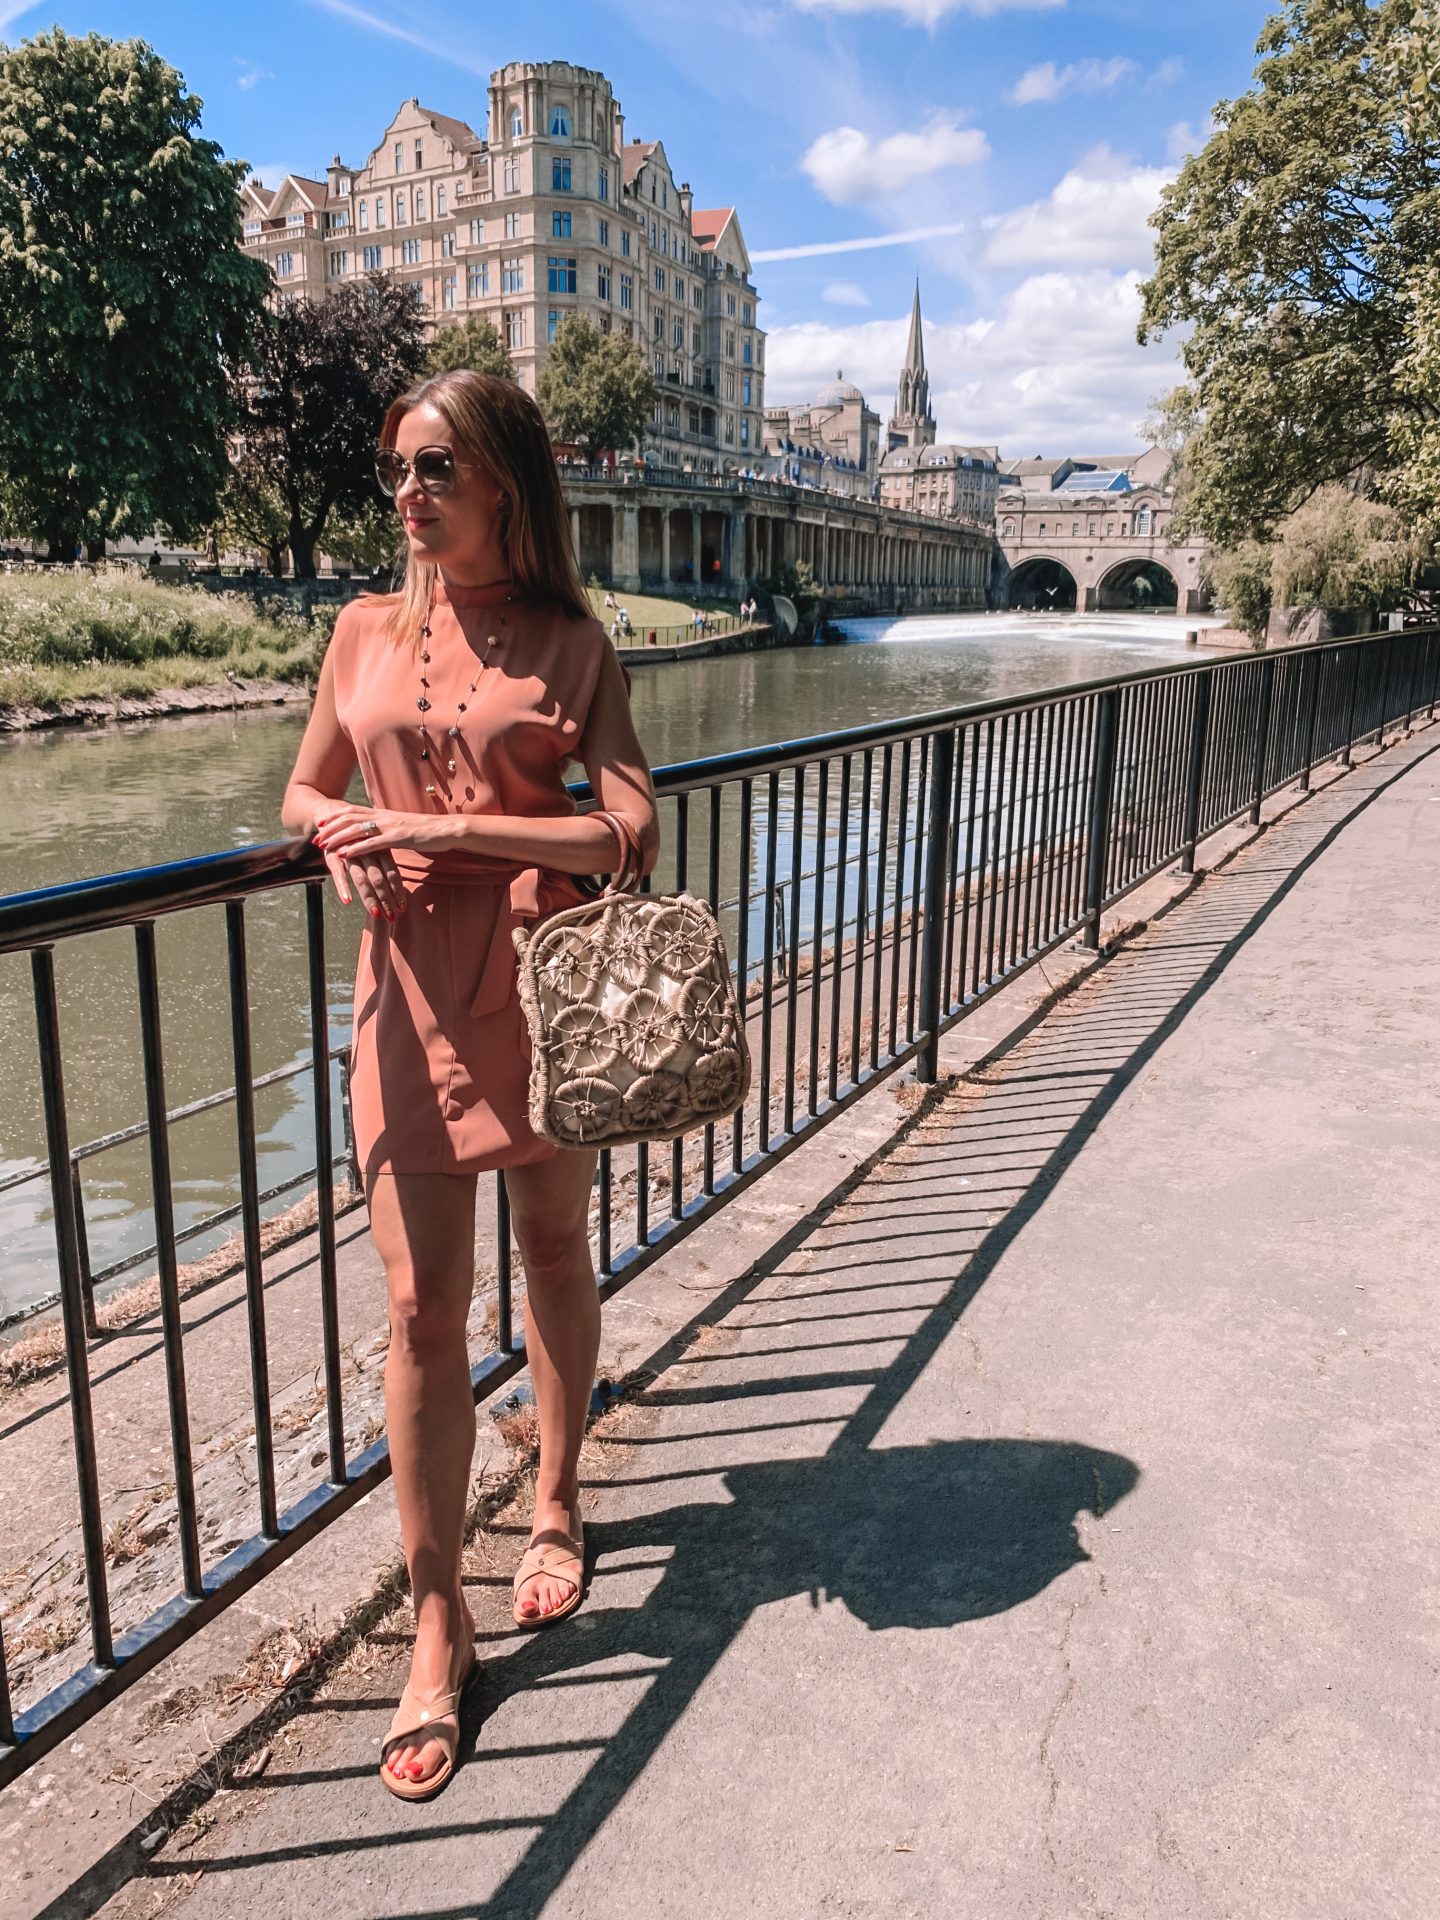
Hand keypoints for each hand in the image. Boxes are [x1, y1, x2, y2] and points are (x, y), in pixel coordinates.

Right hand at [311, 806, 419, 920]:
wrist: (331, 815)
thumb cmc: (357, 836)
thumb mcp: (374, 845)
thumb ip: (384, 863)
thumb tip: (396, 886)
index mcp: (380, 849)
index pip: (392, 873)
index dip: (397, 891)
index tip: (403, 908)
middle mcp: (367, 851)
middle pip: (379, 878)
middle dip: (387, 899)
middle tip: (393, 917)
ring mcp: (350, 853)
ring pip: (362, 878)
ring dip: (370, 898)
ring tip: (377, 914)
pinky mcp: (333, 855)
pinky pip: (338, 873)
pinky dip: (343, 887)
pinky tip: (348, 901)